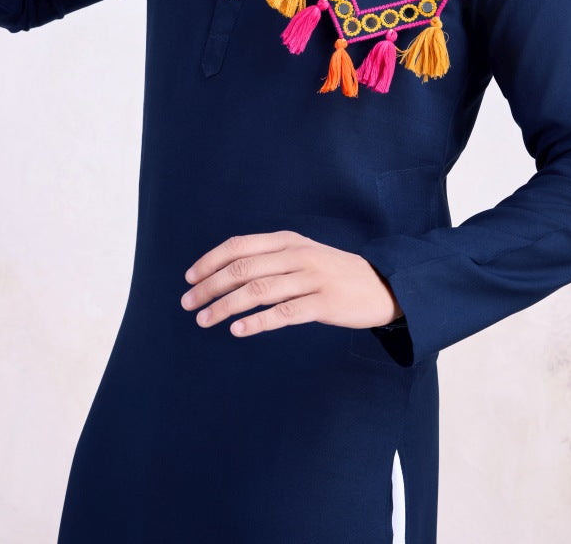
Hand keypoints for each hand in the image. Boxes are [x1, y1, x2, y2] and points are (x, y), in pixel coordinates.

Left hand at [181, 230, 403, 336]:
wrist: (382, 285)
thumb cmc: (333, 272)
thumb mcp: (302, 254)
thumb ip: (270, 258)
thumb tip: (226, 273)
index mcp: (288, 240)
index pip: (239, 245)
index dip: (210, 261)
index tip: (189, 278)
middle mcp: (297, 255)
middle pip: (243, 268)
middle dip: (210, 286)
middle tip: (188, 303)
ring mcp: (311, 278)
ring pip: (258, 290)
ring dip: (225, 306)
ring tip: (204, 320)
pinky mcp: (324, 303)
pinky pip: (284, 313)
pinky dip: (257, 322)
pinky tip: (238, 330)